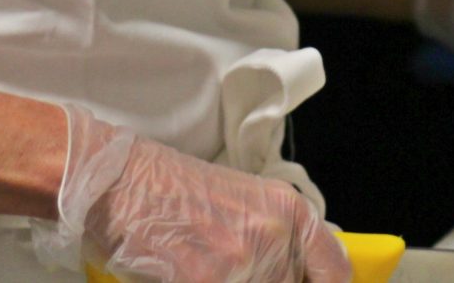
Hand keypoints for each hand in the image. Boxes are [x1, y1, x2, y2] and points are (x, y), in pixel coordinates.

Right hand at [30, 104, 351, 281]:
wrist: (118, 180)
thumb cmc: (170, 190)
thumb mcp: (242, 204)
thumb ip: (275, 242)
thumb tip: (290, 276)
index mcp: (289, 210)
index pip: (335, 271)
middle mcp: (275, 233)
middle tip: (233, 272)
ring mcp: (243, 260)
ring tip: (200, 268)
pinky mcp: (207, 280)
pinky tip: (183, 274)